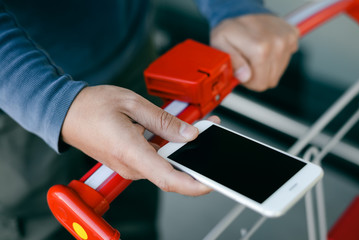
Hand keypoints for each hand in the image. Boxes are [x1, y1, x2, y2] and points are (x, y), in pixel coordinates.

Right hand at [62, 85, 217, 195]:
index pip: (167, 178)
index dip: (193, 184)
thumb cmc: (92, 106)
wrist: (66, 113)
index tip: (210, 182)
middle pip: (170, 173)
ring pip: (164, 166)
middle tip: (210, 132)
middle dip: (194, 158)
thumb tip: (189, 134)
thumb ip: (163, 121)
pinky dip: (169, 149)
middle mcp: (129, 165)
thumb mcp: (132, 104)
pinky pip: (154, 160)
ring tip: (196, 126)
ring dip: (182, 151)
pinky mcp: (128, 162)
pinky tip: (176, 133)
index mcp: (130, 151)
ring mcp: (128, 166)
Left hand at [210, 14, 298, 91]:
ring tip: (254, 54)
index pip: (260, 84)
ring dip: (266, 67)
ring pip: (278, 72)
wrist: (241, 9)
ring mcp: (287, 40)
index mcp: (260, 49)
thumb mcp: (220, 45)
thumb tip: (245, 77)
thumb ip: (233, 63)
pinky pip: (285, 59)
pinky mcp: (293, 36)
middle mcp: (278, 44)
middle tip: (247, 62)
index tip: (241, 72)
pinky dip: (275, 57)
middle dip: (257, 75)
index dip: (248, 81)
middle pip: (270, 80)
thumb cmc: (229, 30)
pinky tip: (265, 47)